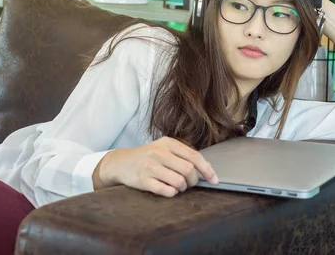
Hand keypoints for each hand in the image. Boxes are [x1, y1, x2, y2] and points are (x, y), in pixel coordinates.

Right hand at [93, 137, 218, 197]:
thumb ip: (182, 155)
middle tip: (189, 184)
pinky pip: (166, 191)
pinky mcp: (143, 180)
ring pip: (179, 182)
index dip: (207, 169)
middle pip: (188, 170)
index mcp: (167, 143)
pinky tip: (168, 190)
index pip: (194, 156)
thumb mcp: (163, 149)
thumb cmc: (147, 157)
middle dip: (193, 181)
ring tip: (177, 186)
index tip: (214, 180)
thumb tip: (205, 170)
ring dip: (182, 188)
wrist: (120, 162)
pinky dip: (172, 193)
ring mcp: (150, 166)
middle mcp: (158, 152)